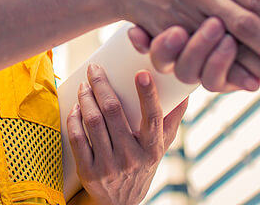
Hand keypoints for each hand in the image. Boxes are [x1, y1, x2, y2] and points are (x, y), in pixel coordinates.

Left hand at [67, 63, 187, 204]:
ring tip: (84, 85)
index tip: (141, 73)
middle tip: (95, 69)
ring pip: (93, 122)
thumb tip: (185, 95)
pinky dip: (74, 119)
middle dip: (101, 86)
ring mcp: (108, 166)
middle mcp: (131, 158)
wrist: (120, 204)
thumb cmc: (142, 166)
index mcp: (152, 149)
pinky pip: (78, 139)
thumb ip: (172, 121)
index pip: (152, 117)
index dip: (148, 94)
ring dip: (86, 98)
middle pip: (113, 113)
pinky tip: (75, 108)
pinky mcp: (88, 172)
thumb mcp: (160, 148)